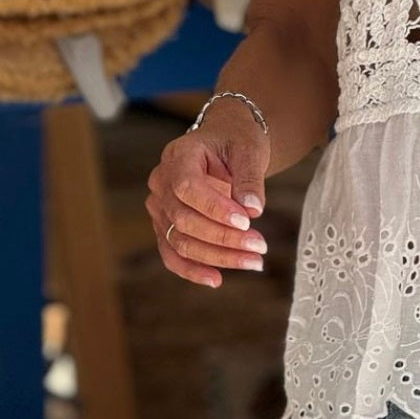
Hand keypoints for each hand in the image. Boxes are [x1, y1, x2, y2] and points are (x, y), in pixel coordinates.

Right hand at [146, 98, 270, 286]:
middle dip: (223, 238)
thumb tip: (253, 210)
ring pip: (179, 241)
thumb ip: (249, 178)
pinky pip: (172, 254)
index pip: (187, 187)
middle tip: (260, 247)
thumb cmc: (237, 140)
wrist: (226, 140)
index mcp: (178, 155)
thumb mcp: (250, 149)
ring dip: (216, 257)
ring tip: (253, 261)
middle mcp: (161, 181)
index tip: (247, 222)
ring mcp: (159, 206)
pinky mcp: (164, 225)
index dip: (215, 208)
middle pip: (183, 220)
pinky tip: (217, 279)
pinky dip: (192, 269)